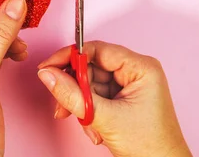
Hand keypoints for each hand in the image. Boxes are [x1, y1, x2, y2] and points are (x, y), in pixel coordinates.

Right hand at [37, 41, 190, 156]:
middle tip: (63, 106)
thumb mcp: (105, 117)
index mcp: (141, 68)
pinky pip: (95, 97)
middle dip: (76, 90)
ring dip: (83, 106)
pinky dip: (89, 113)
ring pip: (90, 85)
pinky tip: (95, 129)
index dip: (70, 57)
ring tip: (88, 125)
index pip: (97, 50)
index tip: (48, 67)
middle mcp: (135, 72)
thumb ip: (72, 95)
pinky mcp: (122, 100)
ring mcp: (129, 87)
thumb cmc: (150, 146)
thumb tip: (48, 74)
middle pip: (91, 68)